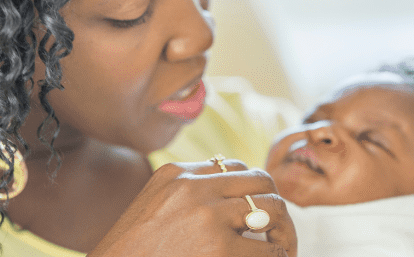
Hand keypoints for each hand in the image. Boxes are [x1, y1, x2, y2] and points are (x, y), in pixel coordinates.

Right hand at [88, 159, 296, 256]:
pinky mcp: (218, 247)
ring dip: (283, 231)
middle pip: (260, 180)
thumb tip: (228, 201)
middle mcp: (193, 186)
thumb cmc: (130, 253)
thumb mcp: (150, 209)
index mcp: (176, 173)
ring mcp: (207, 215)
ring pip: (272, 209)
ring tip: (282, 250)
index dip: (250, 189)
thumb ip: (182, 196)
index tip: (255, 212)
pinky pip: (268, 249)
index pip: (232, 166)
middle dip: (275, 204)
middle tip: (278, 230)